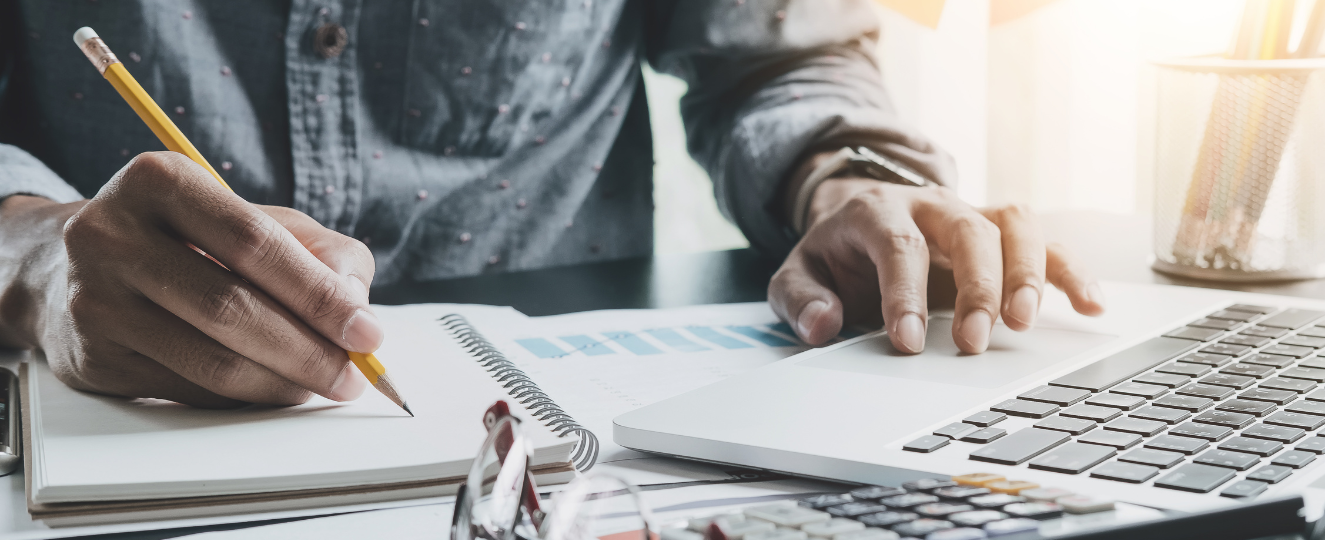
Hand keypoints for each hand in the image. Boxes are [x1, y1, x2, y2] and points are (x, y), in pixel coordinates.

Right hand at [1, 152, 380, 406]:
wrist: (66, 268)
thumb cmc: (187, 239)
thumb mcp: (252, 218)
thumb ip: (319, 250)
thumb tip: (354, 304)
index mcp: (159, 181)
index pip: (253, 243)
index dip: (318, 293)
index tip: (367, 330)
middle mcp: (112, 236)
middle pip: (231, 308)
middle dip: (308, 350)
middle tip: (352, 374)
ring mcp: (93, 300)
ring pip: (210, 361)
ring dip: (281, 383)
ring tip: (320, 384)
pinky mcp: (91, 357)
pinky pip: (187, 391)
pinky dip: (244, 397)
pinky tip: (272, 387)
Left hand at [769, 172, 1104, 354]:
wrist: (857, 217)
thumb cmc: (836, 254)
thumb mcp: (797, 274)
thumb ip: (799, 299)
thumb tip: (821, 324)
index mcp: (878, 212)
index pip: (899, 245)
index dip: (905, 293)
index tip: (907, 342)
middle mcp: (931, 205)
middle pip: (967, 230)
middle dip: (976, 286)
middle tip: (973, 341)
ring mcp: (972, 214)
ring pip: (1013, 225)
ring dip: (1027, 273)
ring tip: (1025, 324)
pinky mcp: (1001, 233)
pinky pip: (1046, 241)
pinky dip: (1071, 271)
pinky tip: (1090, 306)